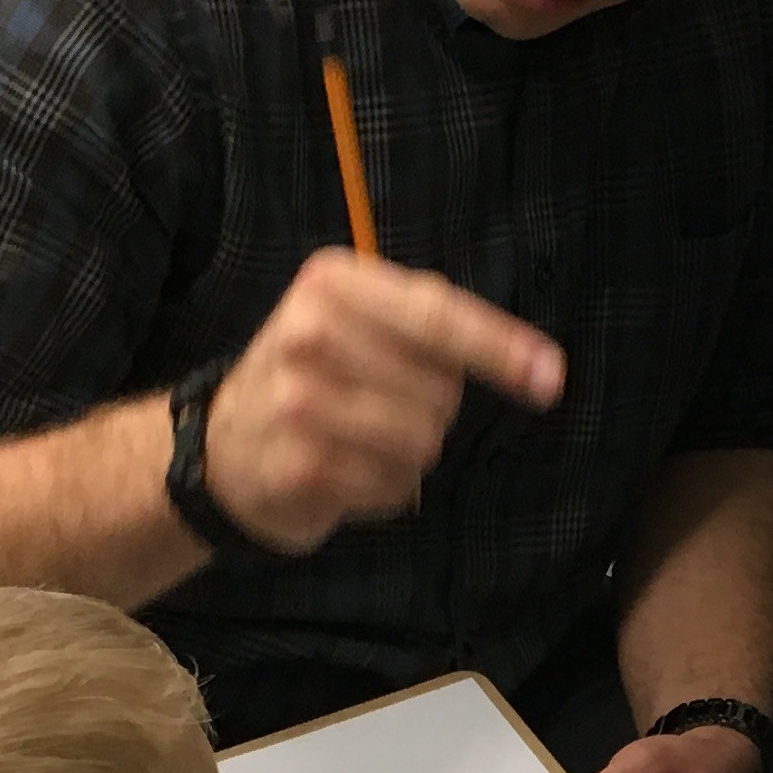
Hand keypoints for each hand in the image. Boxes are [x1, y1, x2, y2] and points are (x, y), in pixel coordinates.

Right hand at [195, 250, 564, 555]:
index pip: (438, 316)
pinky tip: (344, 472)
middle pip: (440, 390)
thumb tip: (538, 368)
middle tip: (379, 404)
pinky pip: (394, 486)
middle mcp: (309, 332)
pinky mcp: (298, 464)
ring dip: (411, 454)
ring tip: (362, 440)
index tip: (550, 377)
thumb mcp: (357, 318)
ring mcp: (298, 400)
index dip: (501, 349)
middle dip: (432, 408)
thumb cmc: (312, 375)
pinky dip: (385, 489)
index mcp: (334, 282)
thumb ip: (433, 324)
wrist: (221, 445)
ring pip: (423, 441)